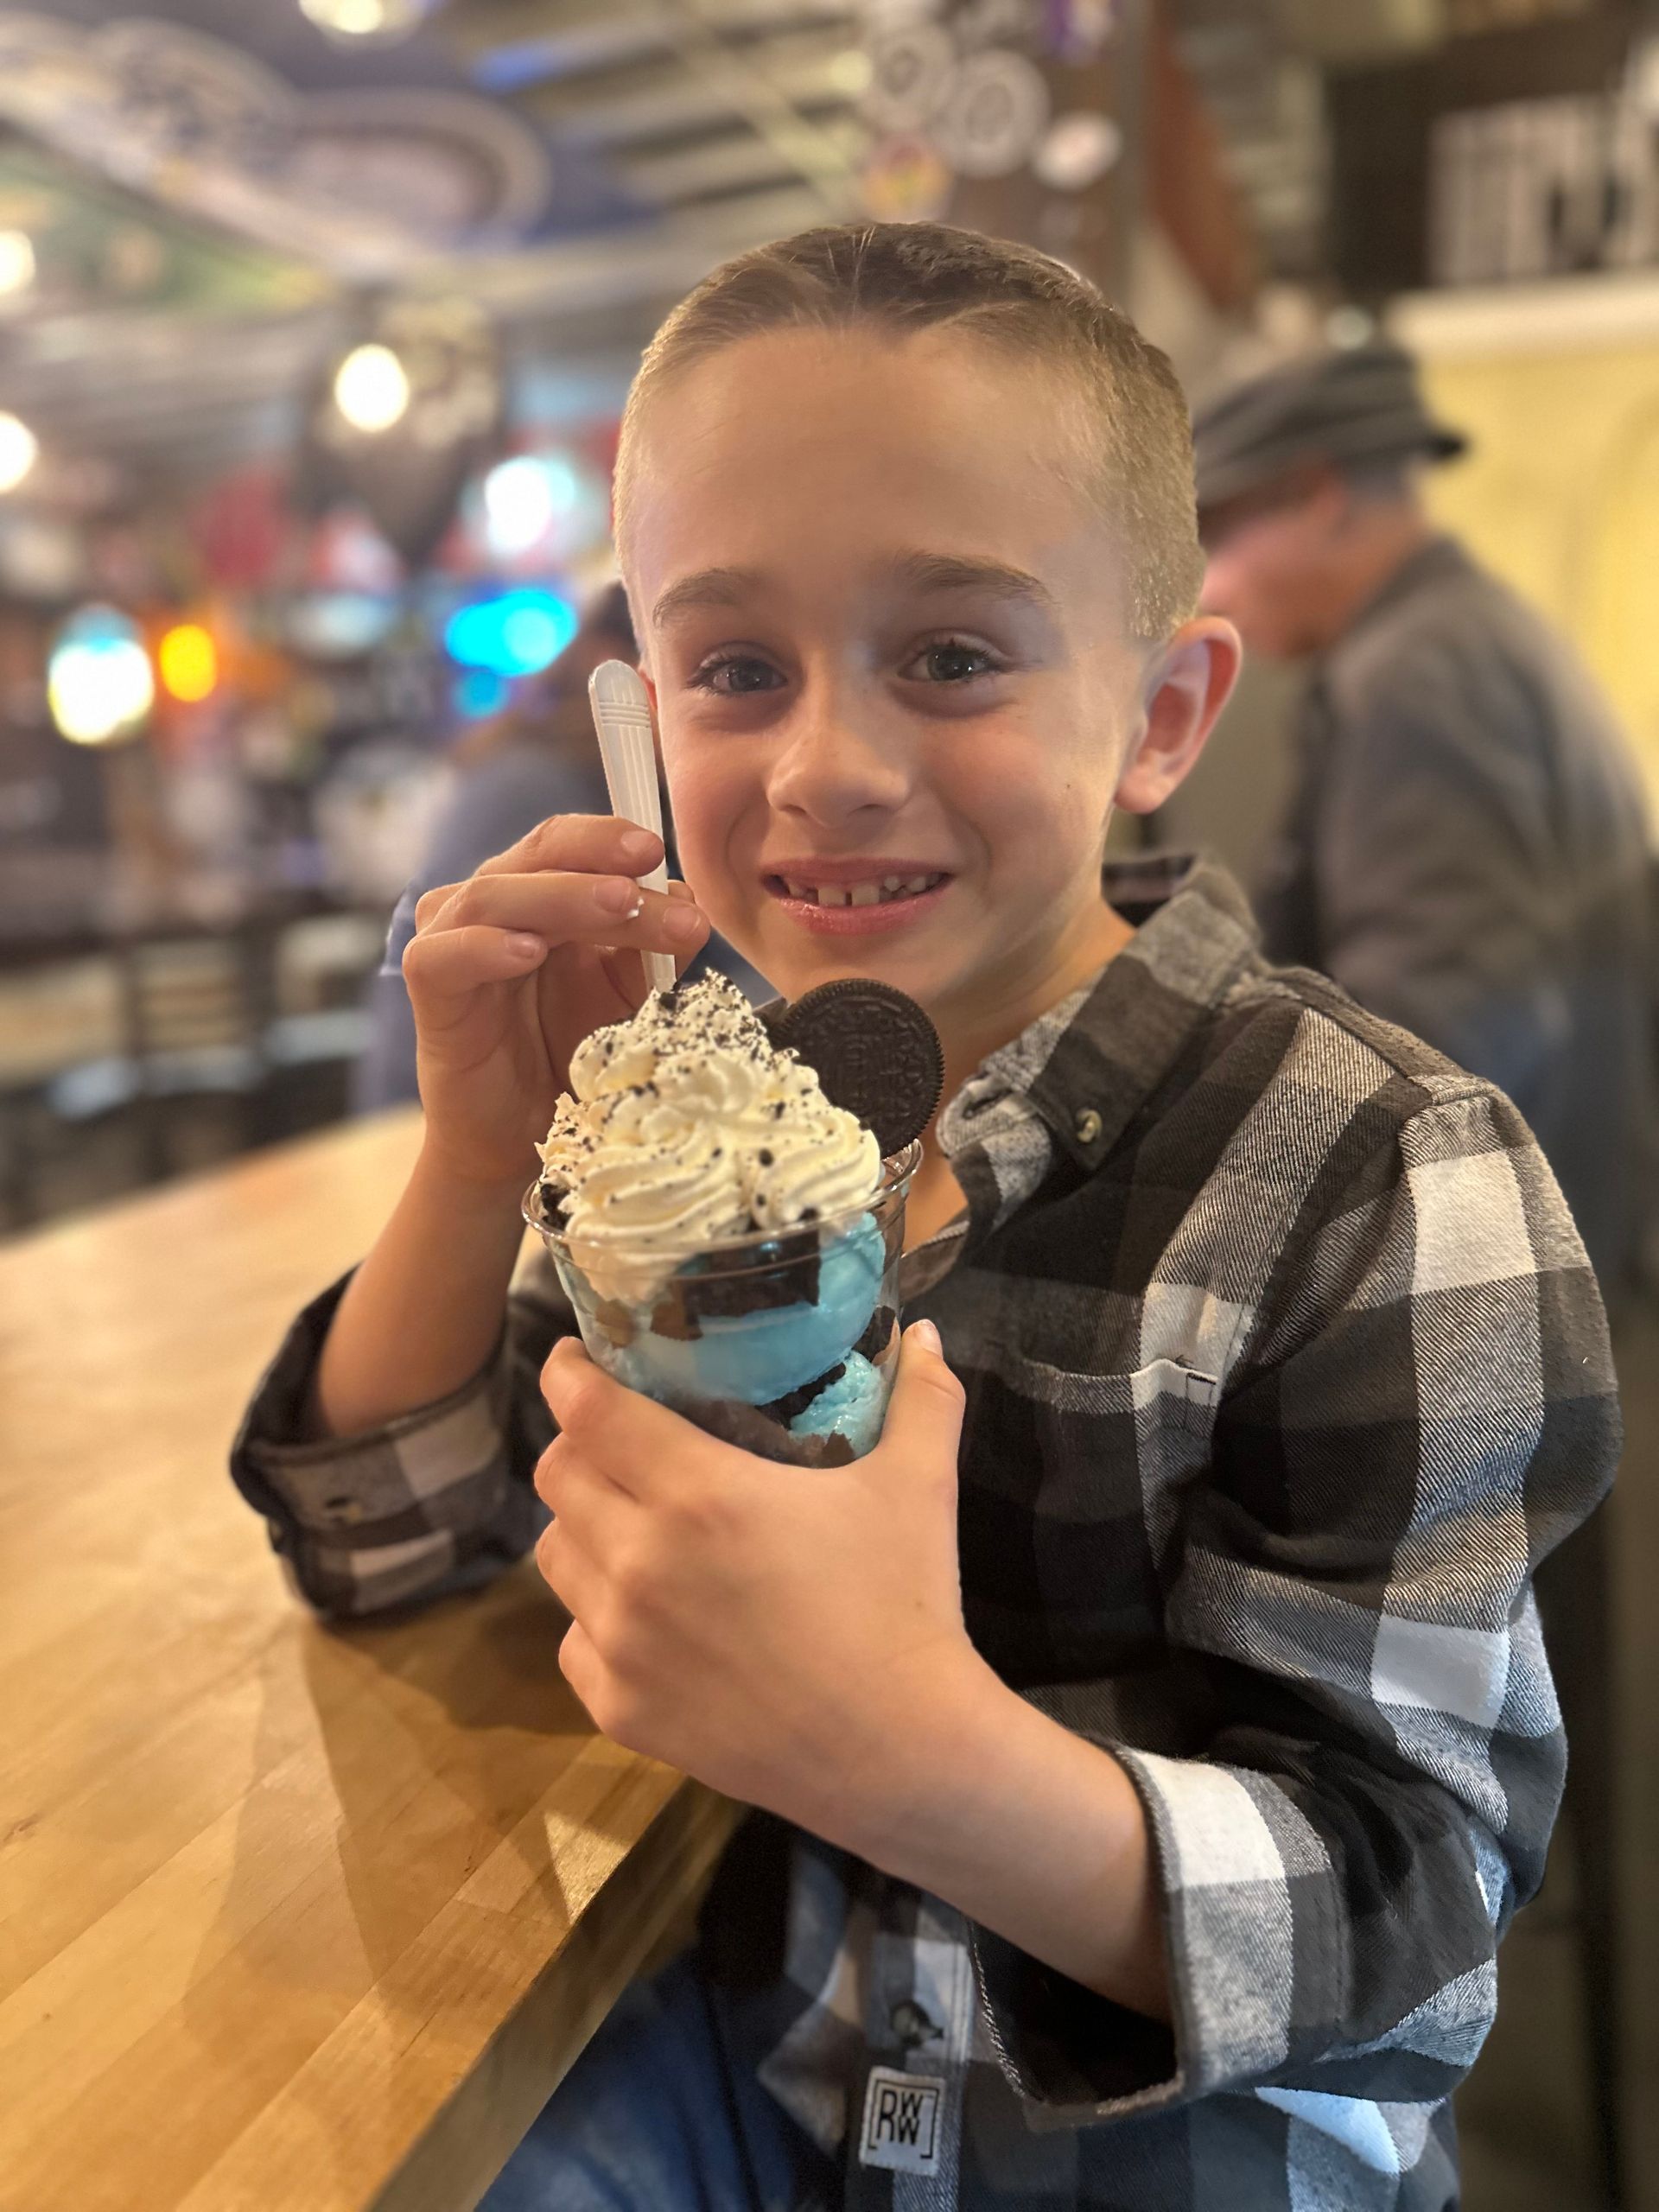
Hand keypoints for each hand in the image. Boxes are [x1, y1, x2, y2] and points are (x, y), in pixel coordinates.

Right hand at [403, 814, 709, 1186]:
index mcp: (539, 894)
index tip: (658, 849)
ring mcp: (452, 941)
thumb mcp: (629, 995)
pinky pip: (444, 956)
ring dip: (563, 897)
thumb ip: (653, 945)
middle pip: (537, 858)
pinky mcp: (429, 990)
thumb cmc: (574, 1057)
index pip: (567, 844)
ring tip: (619, 904)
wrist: (522, 1137)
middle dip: (600, 867)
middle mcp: (492, 905)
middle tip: (649, 883)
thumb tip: (685, 895)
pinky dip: (485, 947)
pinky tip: (528, 952)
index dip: (608, 837)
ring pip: (495, 896)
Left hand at [533, 1322, 979, 1841]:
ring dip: (581, 1528)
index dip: (569, 1372)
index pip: (585, 1410)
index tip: (578, 1357)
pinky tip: (646, 1615)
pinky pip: (572, 1640)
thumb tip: (923, 1330)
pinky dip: (596, 1618)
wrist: (903, 1753)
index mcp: (698, 1492)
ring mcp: (620, 1643)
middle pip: (556, 1475)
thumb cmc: (905, 1606)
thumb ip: (922, 1397)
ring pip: (555, 1555)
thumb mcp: (919, 1487)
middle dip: (577, 1444)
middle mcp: (639, 1561)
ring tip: (627, 1523)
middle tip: (616, 1439)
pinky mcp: (618, 1710)